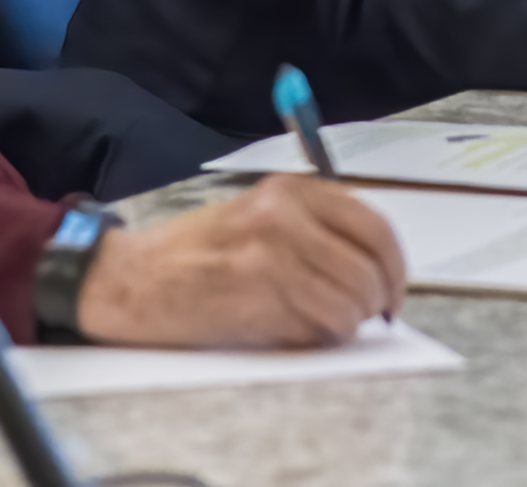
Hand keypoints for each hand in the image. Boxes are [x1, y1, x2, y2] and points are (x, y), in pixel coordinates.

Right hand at [74, 174, 405, 347]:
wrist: (132, 278)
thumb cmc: (194, 254)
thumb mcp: (258, 217)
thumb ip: (314, 230)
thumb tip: (373, 268)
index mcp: (293, 190)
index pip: (375, 225)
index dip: (395, 266)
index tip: (393, 290)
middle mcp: (287, 213)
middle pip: (372, 265)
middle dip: (379, 299)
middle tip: (369, 316)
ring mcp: (275, 250)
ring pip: (353, 299)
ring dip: (348, 322)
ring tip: (325, 325)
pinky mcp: (260, 290)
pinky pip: (322, 324)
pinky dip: (322, 336)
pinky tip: (299, 332)